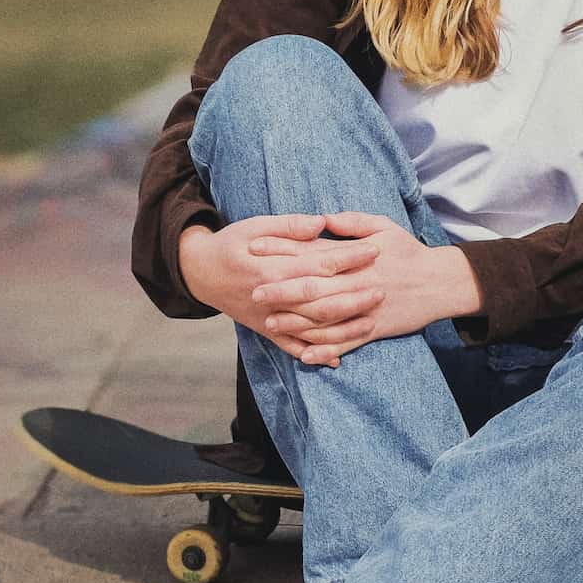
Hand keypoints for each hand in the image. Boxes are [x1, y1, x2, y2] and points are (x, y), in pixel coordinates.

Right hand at [179, 214, 383, 364]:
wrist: (200, 273)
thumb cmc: (231, 243)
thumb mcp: (256, 225)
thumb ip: (290, 225)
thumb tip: (322, 223)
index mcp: (271, 266)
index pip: (317, 263)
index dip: (348, 257)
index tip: (374, 250)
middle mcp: (271, 296)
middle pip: (320, 300)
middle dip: (353, 295)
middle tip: (382, 288)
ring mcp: (268, 317)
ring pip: (310, 328)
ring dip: (341, 328)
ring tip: (370, 322)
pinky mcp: (265, 330)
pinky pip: (292, 346)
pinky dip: (315, 354)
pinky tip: (338, 359)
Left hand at [245, 211, 480, 364]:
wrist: (441, 283)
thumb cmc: (409, 252)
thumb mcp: (384, 226)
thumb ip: (351, 223)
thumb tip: (321, 218)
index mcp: (357, 257)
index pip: (313, 252)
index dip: (284, 251)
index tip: (258, 249)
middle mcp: (358, 284)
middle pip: (315, 288)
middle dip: (282, 290)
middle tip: (255, 291)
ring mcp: (366, 309)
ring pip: (327, 319)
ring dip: (297, 323)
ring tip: (270, 323)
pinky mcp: (375, 329)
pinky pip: (347, 343)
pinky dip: (326, 351)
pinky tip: (305, 356)